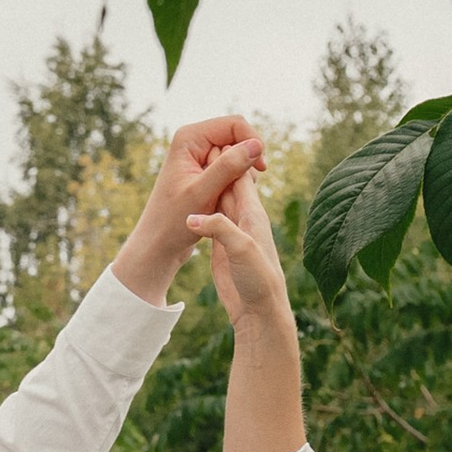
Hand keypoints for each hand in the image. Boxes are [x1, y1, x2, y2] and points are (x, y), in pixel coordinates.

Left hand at [112, 117, 274, 309]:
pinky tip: (228, 203)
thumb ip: (228, 167)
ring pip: (238, 154)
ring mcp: (200, 156)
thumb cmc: (172, 222)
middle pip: (238, 137)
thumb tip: (257, 145)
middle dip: (247, 161)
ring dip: (243, 174)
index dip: (252, 142)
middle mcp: (194, 141)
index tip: (261, 169)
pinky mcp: (205, 171)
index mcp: (189, 137)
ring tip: (231, 199)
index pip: (235, 124)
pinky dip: (237, 183)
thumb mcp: (202, 194)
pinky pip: (232, 169)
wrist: (158, 245)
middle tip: (245, 188)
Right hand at [187, 141, 293, 334]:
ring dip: (208, 185)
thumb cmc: (258, 280)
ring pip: (219, 200)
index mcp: (252, 213)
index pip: (238, 176)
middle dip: (215, 166)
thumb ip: (219, 230)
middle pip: (228, 183)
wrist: (259, 311)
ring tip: (192, 167)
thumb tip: (192, 217)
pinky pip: (212, 220)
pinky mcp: (224, 247)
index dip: (225, 158)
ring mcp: (234, 232)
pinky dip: (203, 208)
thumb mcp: (240, 251)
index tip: (208, 141)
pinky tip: (194, 202)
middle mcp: (244, 218)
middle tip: (196, 147)